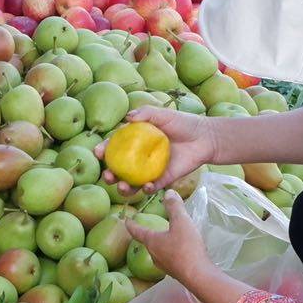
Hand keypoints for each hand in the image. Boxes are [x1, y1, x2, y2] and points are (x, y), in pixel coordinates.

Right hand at [95, 107, 219, 195]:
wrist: (205, 138)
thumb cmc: (184, 123)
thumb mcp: (163, 114)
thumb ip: (146, 113)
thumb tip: (127, 117)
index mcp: (135, 141)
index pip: (114, 147)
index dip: (103, 150)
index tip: (97, 152)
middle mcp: (139, 158)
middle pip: (118, 169)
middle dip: (108, 174)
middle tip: (108, 175)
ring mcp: (149, 171)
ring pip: (130, 183)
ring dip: (122, 188)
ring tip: (122, 186)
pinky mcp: (162, 180)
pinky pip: (149, 188)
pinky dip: (145, 189)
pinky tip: (146, 186)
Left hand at [125, 191, 210, 281]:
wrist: (198, 275)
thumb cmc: (186, 247)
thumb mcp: (181, 222)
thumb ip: (175, 207)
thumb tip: (168, 192)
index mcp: (152, 242)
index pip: (137, 232)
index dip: (131, 225)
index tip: (126, 220)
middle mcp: (154, 255)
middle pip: (149, 242)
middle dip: (150, 235)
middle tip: (153, 228)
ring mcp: (164, 266)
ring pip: (160, 252)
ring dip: (163, 244)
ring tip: (170, 238)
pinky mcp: (175, 272)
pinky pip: (171, 259)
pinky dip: (173, 253)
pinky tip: (182, 251)